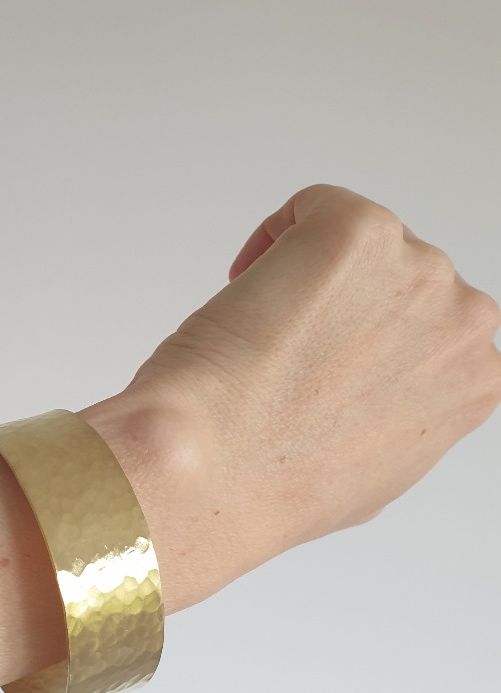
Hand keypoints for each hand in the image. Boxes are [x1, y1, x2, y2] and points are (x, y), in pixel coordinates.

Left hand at [85, 183, 500, 610]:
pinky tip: (243, 283)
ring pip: (358, 246)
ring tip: (259, 323)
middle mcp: (463, 318)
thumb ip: (397, 416)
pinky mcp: (357, 230)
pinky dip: (273, 238)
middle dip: (343, 305)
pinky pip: (313, 209)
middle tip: (282, 340)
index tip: (321, 356)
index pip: (432, 328)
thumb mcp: (374, 472)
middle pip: (399, 281)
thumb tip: (369, 397)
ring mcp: (415, 268)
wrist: (216, 463)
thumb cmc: (274, 484)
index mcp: (475, 378)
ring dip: (309, 273)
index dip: (368, 340)